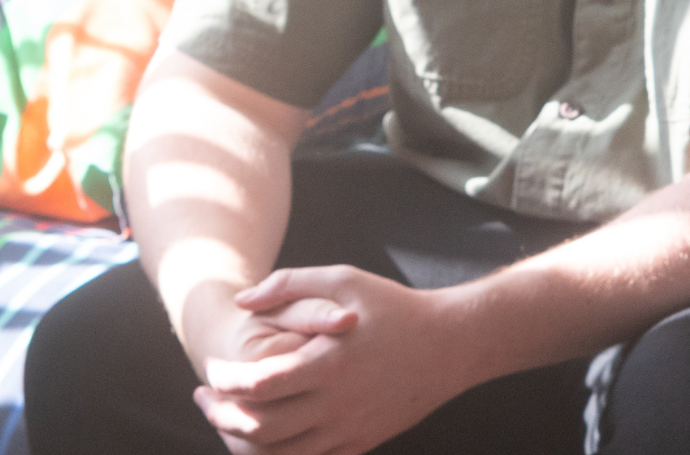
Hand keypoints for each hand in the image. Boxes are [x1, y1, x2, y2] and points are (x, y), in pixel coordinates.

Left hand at [193, 266, 476, 454]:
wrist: (454, 344)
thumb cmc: (397, 307)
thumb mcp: (346, 280)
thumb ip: (290, 284)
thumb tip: (242, 302)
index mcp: (330, 363)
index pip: (256, 385)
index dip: (223, 380)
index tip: (212, 370)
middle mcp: (337, 403)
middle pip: (257, 428)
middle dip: (219, 416)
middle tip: (205, 398)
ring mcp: (349, 428)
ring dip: (240, 442)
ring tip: (227, 420)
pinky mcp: (360, 442)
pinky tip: (263, 433)